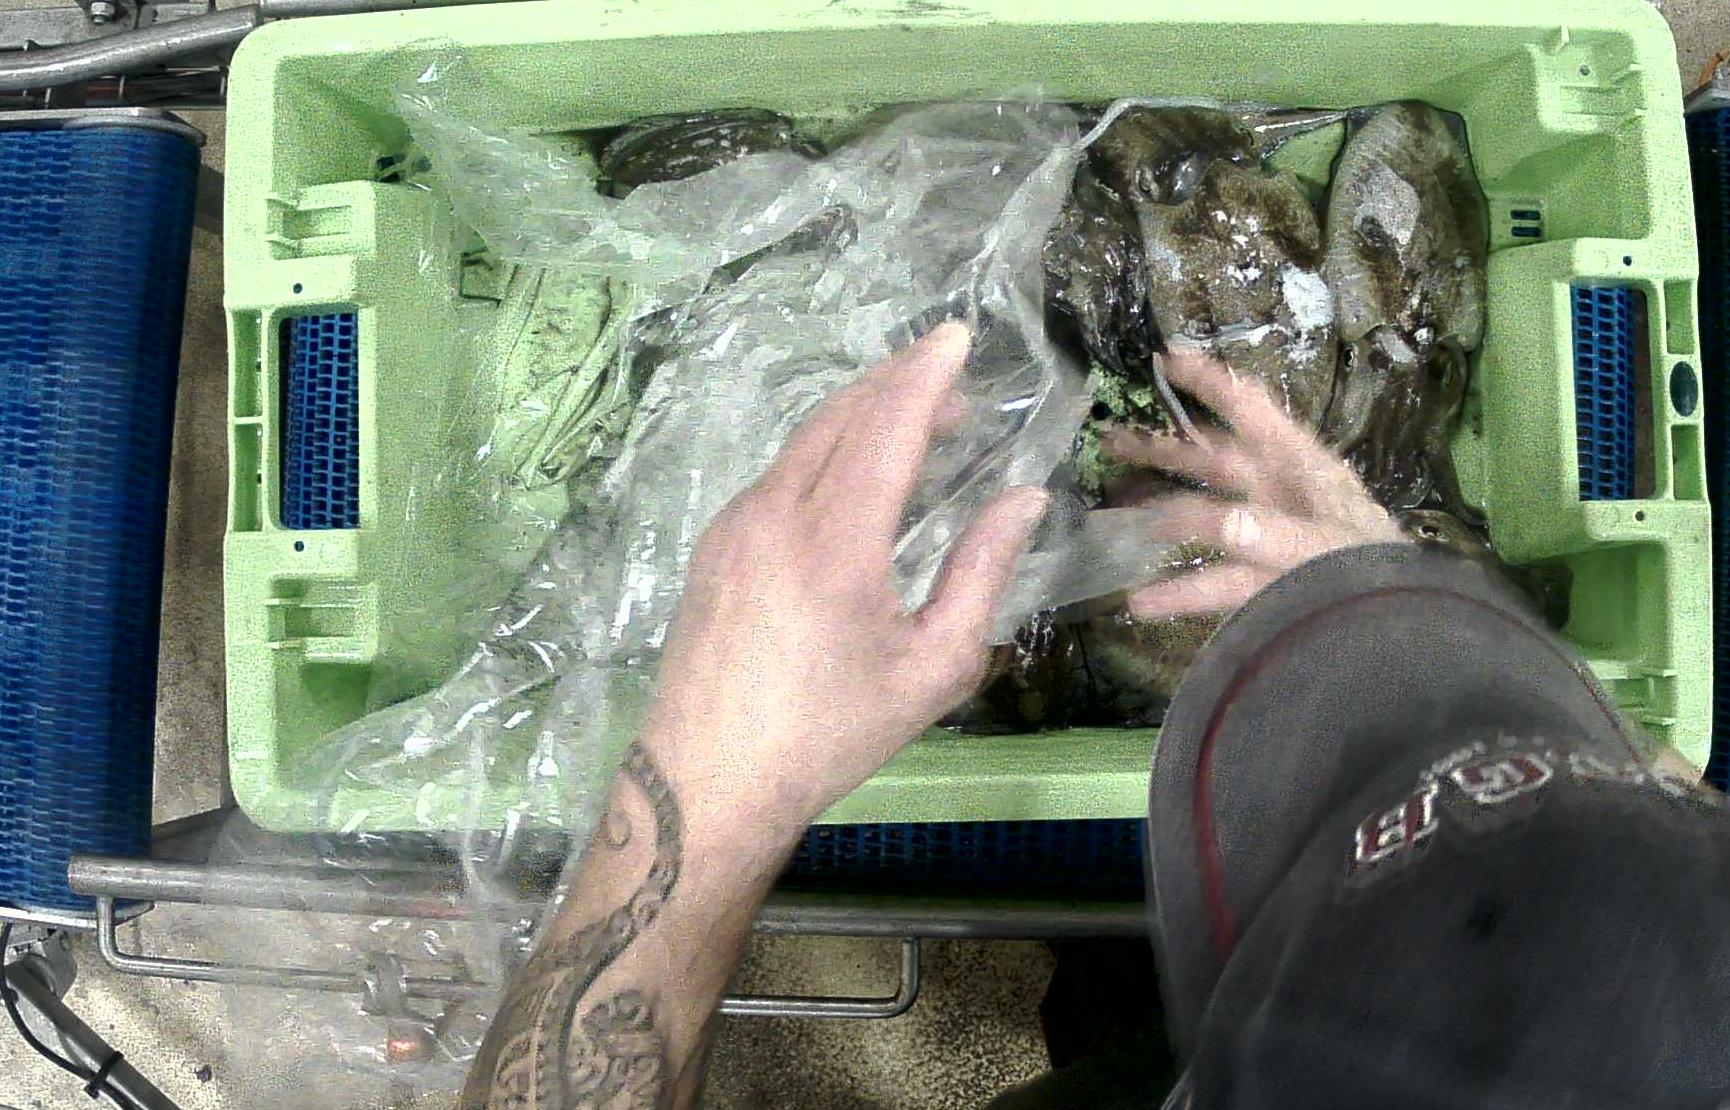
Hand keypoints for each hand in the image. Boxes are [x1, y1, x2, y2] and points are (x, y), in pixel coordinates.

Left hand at [643, 323, 1047, 834]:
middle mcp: (775, 514)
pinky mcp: (714, 544)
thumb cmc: (833, 733)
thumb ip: (981, 573)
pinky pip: (778, 474)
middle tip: (949, 375)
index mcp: (835, 541)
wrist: (708, 778)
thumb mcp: (933, 666)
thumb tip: (1022, 498)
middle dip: (897, 382)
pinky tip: (852, 476)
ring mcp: (734, 524)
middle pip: (841, 417)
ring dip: (860, 415)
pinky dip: (824, 452)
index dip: (926, 374)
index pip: (887, 425)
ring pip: (804, 441)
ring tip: (914, 421)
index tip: (959, 335)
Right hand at [1107, 347, 1403, 618]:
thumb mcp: (1330, 548)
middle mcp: (1283, 494)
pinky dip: (1179, 590)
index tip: (1166, 357)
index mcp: (1303, 466)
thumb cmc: (1375, 579)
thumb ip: (1276, 535)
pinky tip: (1141, 603)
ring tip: (1116, 515)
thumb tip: (1220, 521)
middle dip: (1166, 449)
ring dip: (1162, 517)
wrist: (1401, 636)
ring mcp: (1270, 538)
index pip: (1252, 410)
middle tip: (1114, 440)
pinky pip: (1215, 579)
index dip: (1211, 381)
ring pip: (1206, 517)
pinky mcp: (1263, 581)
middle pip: (1217, 461)